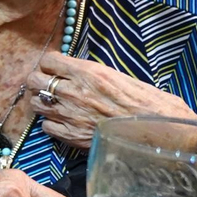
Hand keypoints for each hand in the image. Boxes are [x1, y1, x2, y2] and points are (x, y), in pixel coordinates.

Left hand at [27, 52, 196, 148]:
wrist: (162, 134)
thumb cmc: (150, 103)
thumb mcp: (122, 78)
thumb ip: (94, 75)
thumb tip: (79, 73)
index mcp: (88, 73)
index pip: (48, 60)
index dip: (50, 64)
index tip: (55, 68)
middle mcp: (73, 91)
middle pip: (34, 81)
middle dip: (40, 81)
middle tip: (49, 86)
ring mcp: (69, 115)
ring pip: (36, 104)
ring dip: (43, 103)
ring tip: (56, 105)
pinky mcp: (71, 136)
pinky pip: (46, 127)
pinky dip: (52, 124)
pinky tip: (64, 123)